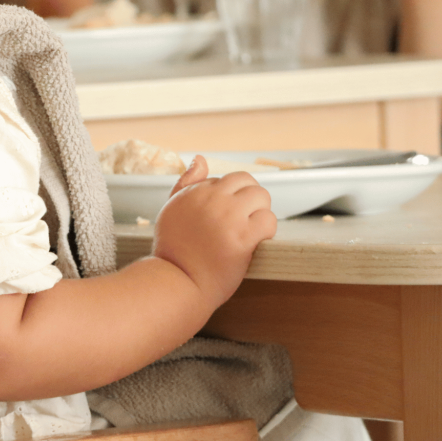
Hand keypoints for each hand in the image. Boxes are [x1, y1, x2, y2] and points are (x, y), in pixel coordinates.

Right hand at [153, 155, 276, 307]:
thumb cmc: (174, 249)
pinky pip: (269, 220)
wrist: (177, 282)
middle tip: (244, 220)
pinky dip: (268, 229)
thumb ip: (186, 183)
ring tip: (251, 229)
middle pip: (247, 181)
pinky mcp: (243, 238)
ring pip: (261, 196)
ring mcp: (228, 217)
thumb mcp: (172, 209)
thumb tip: (200, 159)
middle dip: (250, 198)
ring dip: (261, 211)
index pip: (226, 179)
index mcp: (195, 191)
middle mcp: (212, 199)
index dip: (230, 197)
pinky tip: (256, 240)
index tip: (225, 217)